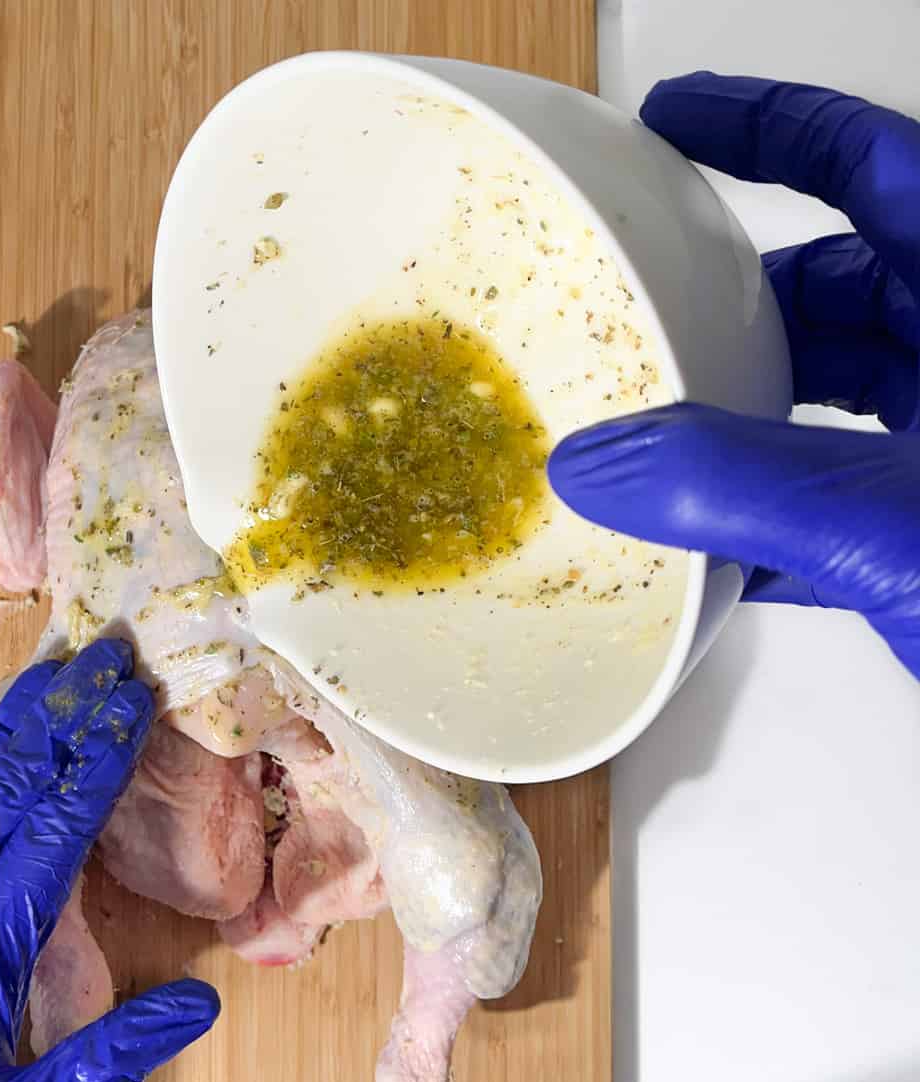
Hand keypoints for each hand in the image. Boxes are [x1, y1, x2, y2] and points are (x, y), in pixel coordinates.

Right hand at [548, 72, 919, 677]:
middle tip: (651, 314)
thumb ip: (740, 489)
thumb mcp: (899, 524)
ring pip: (851, 387)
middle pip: (849, 279)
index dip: (766, 126)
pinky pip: (856, 481)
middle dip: (742, 296)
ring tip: (670, 433)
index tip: (674, 120)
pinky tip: (724, 546)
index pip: (873, 162)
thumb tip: (605, 464)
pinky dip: (784, 506)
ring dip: (757, 409)